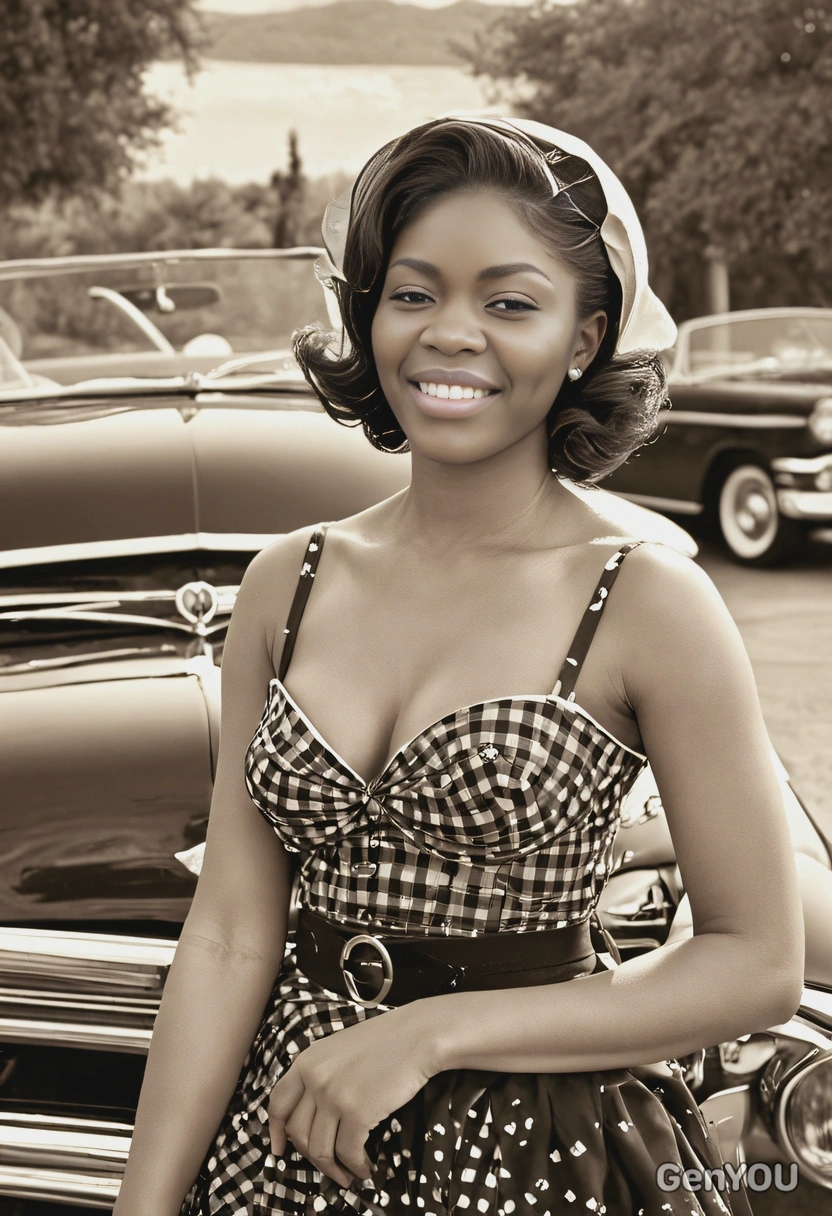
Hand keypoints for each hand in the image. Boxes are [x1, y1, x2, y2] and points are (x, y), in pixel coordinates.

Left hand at [267, 1003, 435, 1189]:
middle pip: (298, 1133)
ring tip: (348, 1174)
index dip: (276, 1131)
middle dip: (312, 1157)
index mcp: (307, 1060)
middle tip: (328, 1166)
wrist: (417, 1035)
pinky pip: (348, 1153)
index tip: (280, 1149)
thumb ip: (320, 1074)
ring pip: (320, 1149)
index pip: (279, 1103)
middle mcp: (315, 1078)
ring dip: (334, 1169)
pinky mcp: (357, 1112)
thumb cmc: (385, 1042)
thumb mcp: (339, 1050)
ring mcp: (334, 1095)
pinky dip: (356, 1167)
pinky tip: (366, 1167)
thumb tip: (312, 1115)